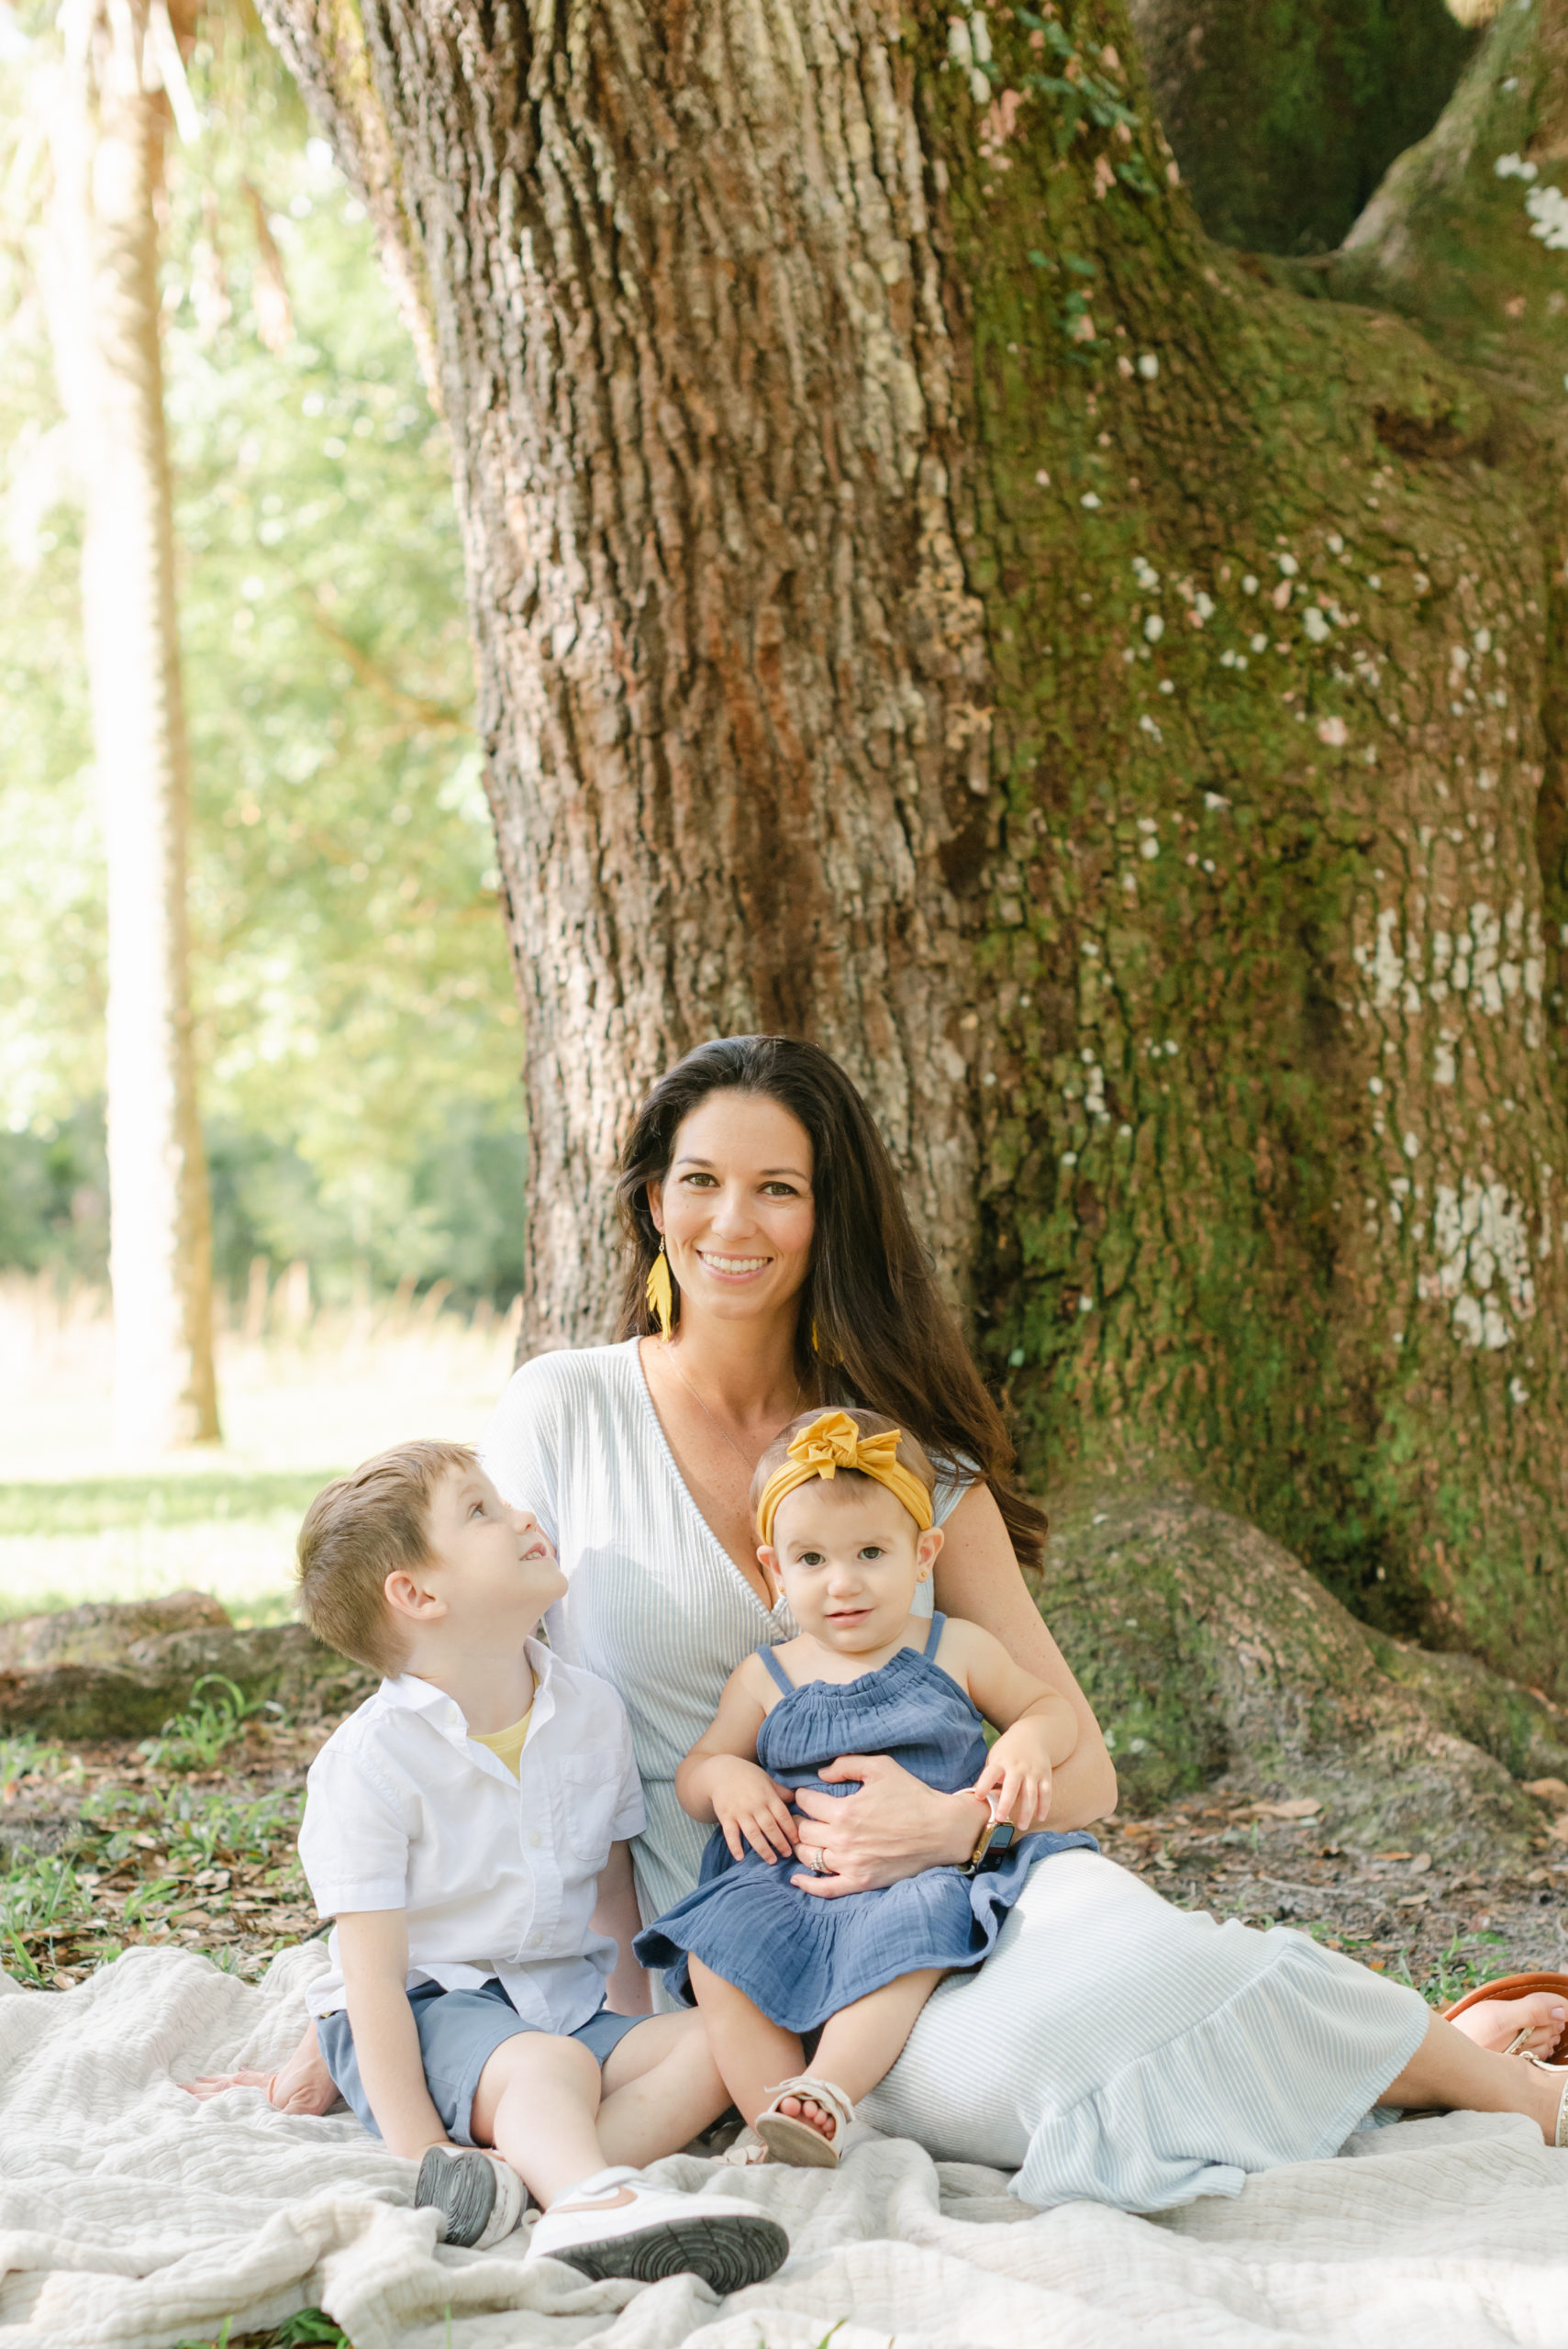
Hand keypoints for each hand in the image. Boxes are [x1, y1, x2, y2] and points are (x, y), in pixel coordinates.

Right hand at [707, 1757, 798, 1863]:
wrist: (720, 1771)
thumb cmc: (747, 1775)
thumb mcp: (766, 1779)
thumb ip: (780, 1791)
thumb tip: (797, 1798)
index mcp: (767, 1795)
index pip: (782, 1815)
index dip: (791, 1830)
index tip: (797, 1842)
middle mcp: (755, 1805)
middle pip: (770, 1827)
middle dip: (780, 1843)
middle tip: (787, 1855)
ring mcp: (739, 1811)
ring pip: (753, 1834)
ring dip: (763, 1849)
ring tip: (772, 1861)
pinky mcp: (725, 1816)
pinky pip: (730, 1834)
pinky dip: (735, 1846)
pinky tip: (740, 1857)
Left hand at [789, 1754, 976, 1897]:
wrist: (940, 1830)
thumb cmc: (912, 1795)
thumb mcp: (880, 1767)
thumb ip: (846, 1764)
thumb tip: (821, 1773)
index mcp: (845, 1811)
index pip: (806, 1802)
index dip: (802, 1795)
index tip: (806, 1794)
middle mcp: (842, 1839)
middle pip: (803, 1830)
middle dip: (797, 1820)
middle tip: (801, 1816)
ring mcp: (851, 1864)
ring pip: (808, 1857)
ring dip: (801, 1846)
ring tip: (804, 1838)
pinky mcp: (861, 1882)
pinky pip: (826, 1889)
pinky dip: (808, 1885)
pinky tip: (797, 1879)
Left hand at [973, 1722, 1053, 1830]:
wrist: (1032, 1734)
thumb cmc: (1008, 1752)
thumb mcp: (995, 1758)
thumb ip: (988, 1777)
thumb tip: (974, 1800)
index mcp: (1000, 1762)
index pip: (990, 1774)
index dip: (983, 1785)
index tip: (978, 1797)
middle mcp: (1017, 1767)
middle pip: (1011, 1787)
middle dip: (1006, 1803)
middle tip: (1000, 1819)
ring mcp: (1032, 1771)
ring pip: (1031, 1793)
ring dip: (1026, 1811)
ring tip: (1021, 1826)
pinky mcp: (1045, 1775)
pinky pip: (1046, 1793)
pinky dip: (1044, 1806)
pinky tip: (1040, 1818)